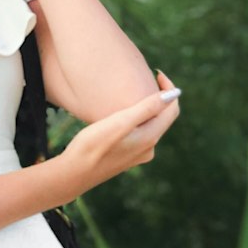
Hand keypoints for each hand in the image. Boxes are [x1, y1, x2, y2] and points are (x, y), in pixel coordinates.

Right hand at [60, 70, 180, 194]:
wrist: (73, 174)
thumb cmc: (92, 145)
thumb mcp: (119, 122)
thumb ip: (147, 108)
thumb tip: (174, 94)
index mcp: (150, 138)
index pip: (172, 109)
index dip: (169, 88)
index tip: (157, 73)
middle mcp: (148, 148)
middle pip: (163, 118)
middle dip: (159, 97)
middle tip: (145, 78)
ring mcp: (138, 155)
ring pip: (150, 126)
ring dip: (147, 109)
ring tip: (133, 93)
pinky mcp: (126, 158)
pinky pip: (139, 134)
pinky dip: (137, 121)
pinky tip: (122, 116)